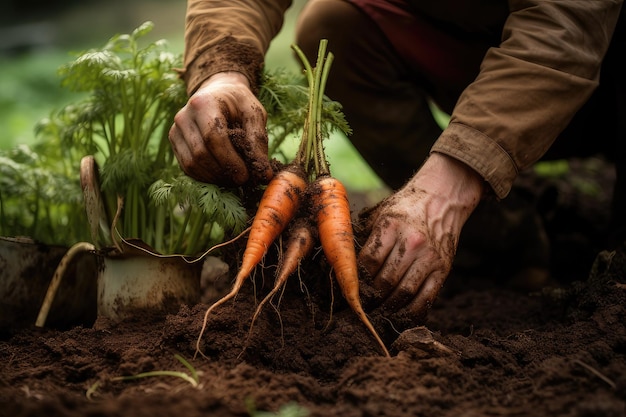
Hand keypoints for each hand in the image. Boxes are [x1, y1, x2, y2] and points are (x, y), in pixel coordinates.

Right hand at [169, 72, 273, 185]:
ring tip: (233, 179)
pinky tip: (221, 176)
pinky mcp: (174, 142)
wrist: (218, 92)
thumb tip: (263, 175)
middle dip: (223, 172)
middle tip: (242, 180)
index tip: (246, 176)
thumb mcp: (254, 113)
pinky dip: (204, 177)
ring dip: (214, 177)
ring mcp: (175, 129)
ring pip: (191, 164)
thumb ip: (258, 141)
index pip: (213, 137)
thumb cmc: (238, 103)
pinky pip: (186, 167)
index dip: (230, 161)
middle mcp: (183, 116)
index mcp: (203, 103)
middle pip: (201, 154)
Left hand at [358, 153, 482, 321]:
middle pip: (386, 280)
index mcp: (392, 225)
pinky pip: (427, 297)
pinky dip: (412, 311)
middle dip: (370, 297)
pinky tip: (400, 316)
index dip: (356, 279)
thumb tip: (343, 262)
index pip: (369, 261)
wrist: (442, 198)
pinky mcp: (443, 269)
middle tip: (360, 306)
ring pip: (404, 293)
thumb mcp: (381, 213)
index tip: (348, 289)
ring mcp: (429, 257)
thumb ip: (364, 237)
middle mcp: (412, 242)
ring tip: (376, 313)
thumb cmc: (405, 207)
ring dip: (388, 307)